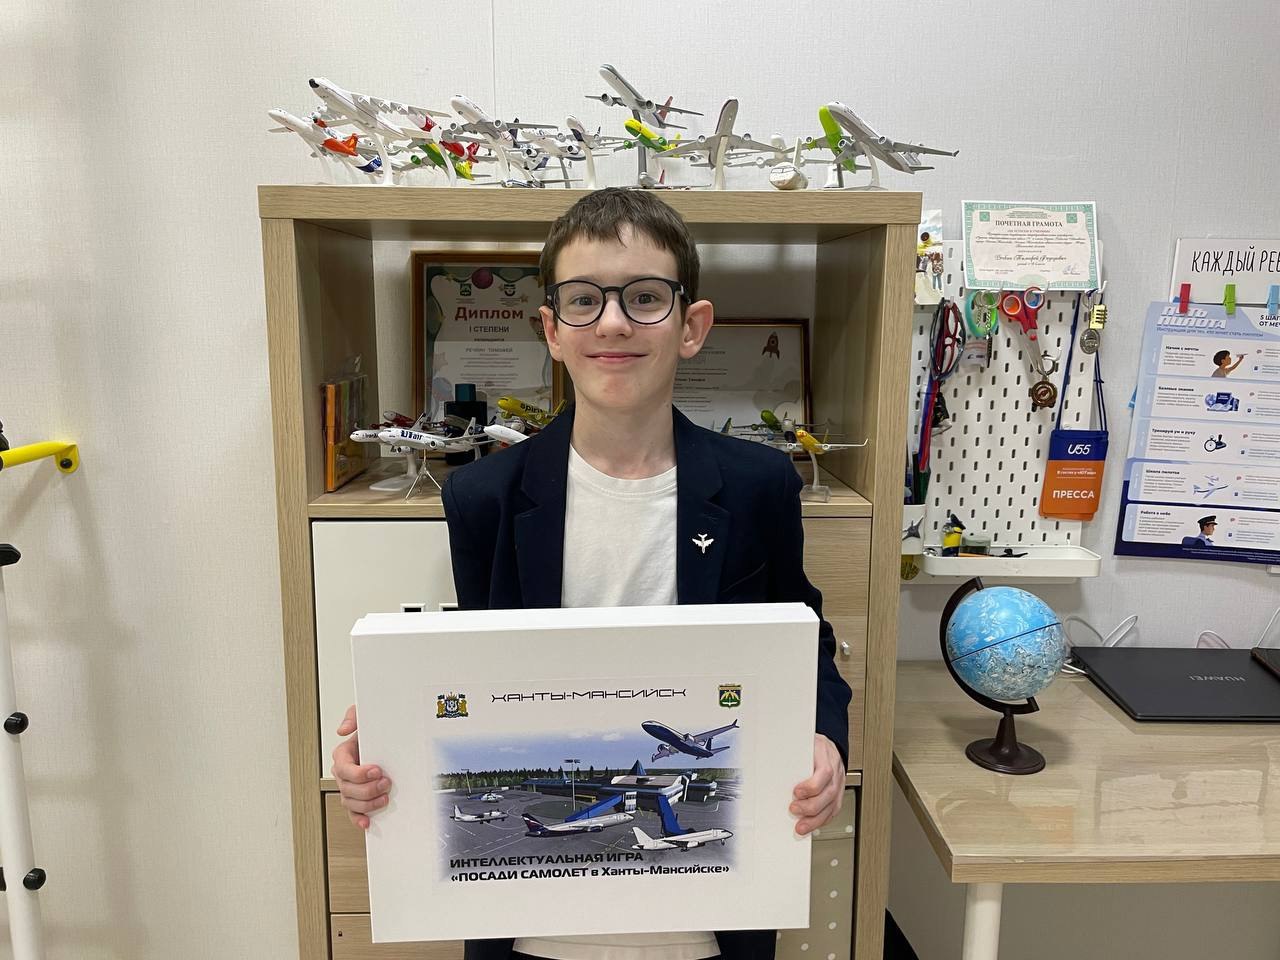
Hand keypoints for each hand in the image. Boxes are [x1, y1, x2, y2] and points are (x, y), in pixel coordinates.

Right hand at [331, 704, 391, 829]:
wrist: (388, 738)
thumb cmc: (373, 729)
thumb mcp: (365, 715)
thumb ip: (353, 716)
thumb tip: (343, 729)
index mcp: (343, 755)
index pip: (344, 768)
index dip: (359, 773)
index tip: (377, 770)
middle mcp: (343, 773)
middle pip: (348, 788)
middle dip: (368, 789)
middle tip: (386, 782)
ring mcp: (350, 787)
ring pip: (351, 802)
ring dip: (368, 803)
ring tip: (385, 797)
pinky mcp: (358, 798)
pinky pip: (353, 813)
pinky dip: (359, 819)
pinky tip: (368, 822)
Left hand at [790, 734, 844, 835]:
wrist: (828, 747)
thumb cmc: (813, 747)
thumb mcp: (803, 743)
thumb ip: (792, 754)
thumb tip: (770, 761)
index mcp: (825, 755)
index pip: (825, 772)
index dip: (812, 786)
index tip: (796, 792)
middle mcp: (836, 771)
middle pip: (828, 793)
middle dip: (811, 806)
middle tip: (794, 809)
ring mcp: (839, 784)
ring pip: (832, 806)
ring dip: (815, 819)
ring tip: (801, 826)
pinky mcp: (838, 795)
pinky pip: (833, 811)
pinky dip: (822, 821)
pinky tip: (811, 825)